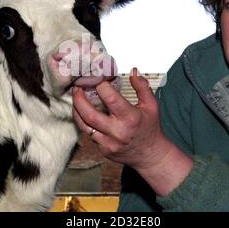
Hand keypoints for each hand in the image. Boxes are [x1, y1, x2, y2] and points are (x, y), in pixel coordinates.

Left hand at [72, 67, 193, 195]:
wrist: (150, 155)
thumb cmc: (150, 128)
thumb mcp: (151, 105)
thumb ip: (142, 87)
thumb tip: (133, 72)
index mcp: (130, 118)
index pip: (111, 98)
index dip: (101, 86)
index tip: (97, 79)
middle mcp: (118, 132)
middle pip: (90, 114)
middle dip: (79, 99)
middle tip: (77, 88)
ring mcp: (109, 143)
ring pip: (85, 125)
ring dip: (77, 110)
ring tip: (76, 98)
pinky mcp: (103, 150)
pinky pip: (89, 134)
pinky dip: (84, 122)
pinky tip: (83, 112)